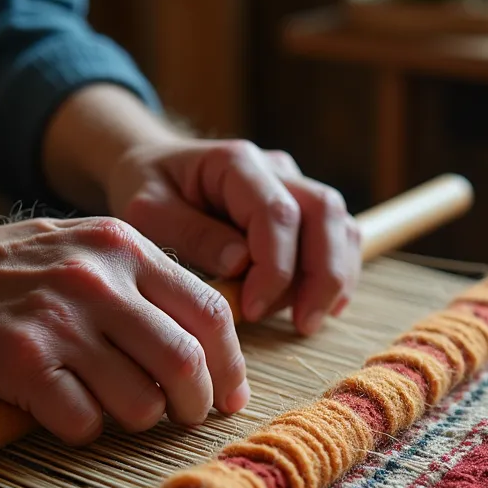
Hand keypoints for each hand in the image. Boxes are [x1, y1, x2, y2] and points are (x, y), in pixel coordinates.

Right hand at [0, 217, 249, 443]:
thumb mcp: (69, 248)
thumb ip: (132, 279)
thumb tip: (204, 337)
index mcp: (119, 244)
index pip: (209, 308)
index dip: (230, 362)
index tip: (229, 395)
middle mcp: (95, 276)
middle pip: (187, 360)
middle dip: (197, 404)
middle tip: (185, 420)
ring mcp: (57, 318)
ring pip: (141, 400)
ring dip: (135, 421)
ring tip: (111, 413)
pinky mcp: (18, 362)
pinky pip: (83, 422)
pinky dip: (81, 431)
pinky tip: (58, 414)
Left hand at [105, 139, 361, 335]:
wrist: (154, 168)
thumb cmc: (148, 191)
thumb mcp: (148, 212)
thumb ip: (192, 234)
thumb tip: (241, 264)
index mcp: (235, 163)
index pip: (276, 213)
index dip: (274, 268)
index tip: (252, 309)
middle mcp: (275, 169)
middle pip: (324, 212)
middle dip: (322, 274)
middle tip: (303, 324)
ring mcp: (295, 186)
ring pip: (340, 225)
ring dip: (333, 277)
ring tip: (307, 320)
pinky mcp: (303, 210)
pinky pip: (339, 237)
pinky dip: (337, 273)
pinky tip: (323, 309)